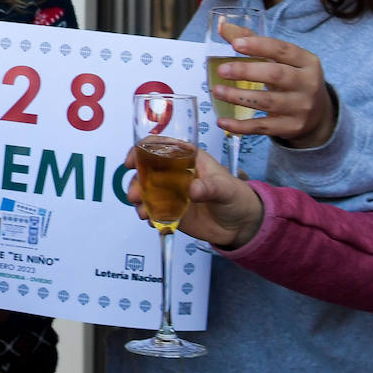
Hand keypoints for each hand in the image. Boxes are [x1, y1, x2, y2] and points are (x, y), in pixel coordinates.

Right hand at [126, 148, 265, 248]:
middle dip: (135, 182)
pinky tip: (151, 221)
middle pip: (145, 170)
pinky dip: (147, 215)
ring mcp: (170, 192)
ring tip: (143, 213)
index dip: (141, 150)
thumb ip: (211, 187)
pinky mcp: (170, 211)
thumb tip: (193, 190)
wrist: (241, 225)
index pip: (159, 146)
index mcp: (187, 158)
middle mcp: (174, 173)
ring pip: (145, 191)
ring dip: (138, 200)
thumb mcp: (226, 188)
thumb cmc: (236, 197)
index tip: (131, 162)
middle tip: (134, 196)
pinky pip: (152, 210)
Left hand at [211, 34, 336, 147]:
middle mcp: (308, 84)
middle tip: (221, 70)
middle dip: (246, 71)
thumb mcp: (282, 60)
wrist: (318, 114)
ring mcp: (300, 108)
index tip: (235, 44)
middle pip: (276, 75)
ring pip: (267, 102)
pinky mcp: (290, 127)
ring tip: (217, 91)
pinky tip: (222, 121)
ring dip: (238, 96)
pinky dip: (240, 126)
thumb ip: (253, 42)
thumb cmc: (292, 78)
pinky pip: (262, 127)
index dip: (258, 46)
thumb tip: (222, 25)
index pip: (283, 50)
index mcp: (307, 61)